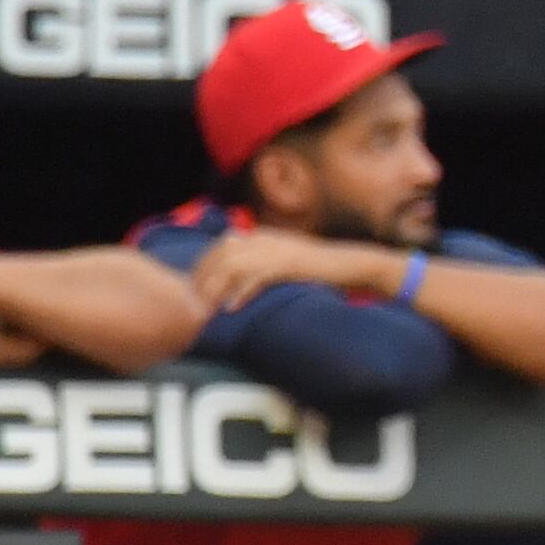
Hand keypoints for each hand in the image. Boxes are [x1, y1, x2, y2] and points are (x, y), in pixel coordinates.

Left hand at [191, 225, 390, 314]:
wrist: (350, 263)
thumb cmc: (317, 267)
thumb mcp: (284, 259)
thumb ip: (260, 263)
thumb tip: (235, 279)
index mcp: (262, 235)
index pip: (221, 245)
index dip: (203, 266)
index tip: (194, 289)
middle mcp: (266, 238)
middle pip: (222, 254)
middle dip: (204, 278)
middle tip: (195, 303)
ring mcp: (278, 250)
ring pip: (234, 265)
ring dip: (217, 288)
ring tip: (208, 309)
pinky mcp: (289, 264)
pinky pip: (257, 277)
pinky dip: (241, 292)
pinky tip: (233, 307)